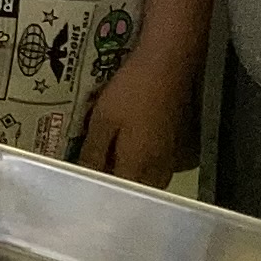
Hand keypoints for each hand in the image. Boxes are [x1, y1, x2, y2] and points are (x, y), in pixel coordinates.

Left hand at [76, 54, 197, 188]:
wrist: (167, 66)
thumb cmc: (131, 92)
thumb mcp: (103, 120)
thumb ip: (94, 152)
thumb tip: (84, 178)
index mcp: (138, 166)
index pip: (117, 194)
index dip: (99, 194)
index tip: (83, 186)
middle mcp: (158, 168)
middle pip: (136, 191)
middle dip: (117, 188)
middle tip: (95, 174)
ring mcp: (171, 156)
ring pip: (150, 180)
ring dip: (131, 177)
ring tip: (110, 163)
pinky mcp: (177, 142)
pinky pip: (158, 166)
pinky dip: (144, 165)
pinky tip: (131, 150)